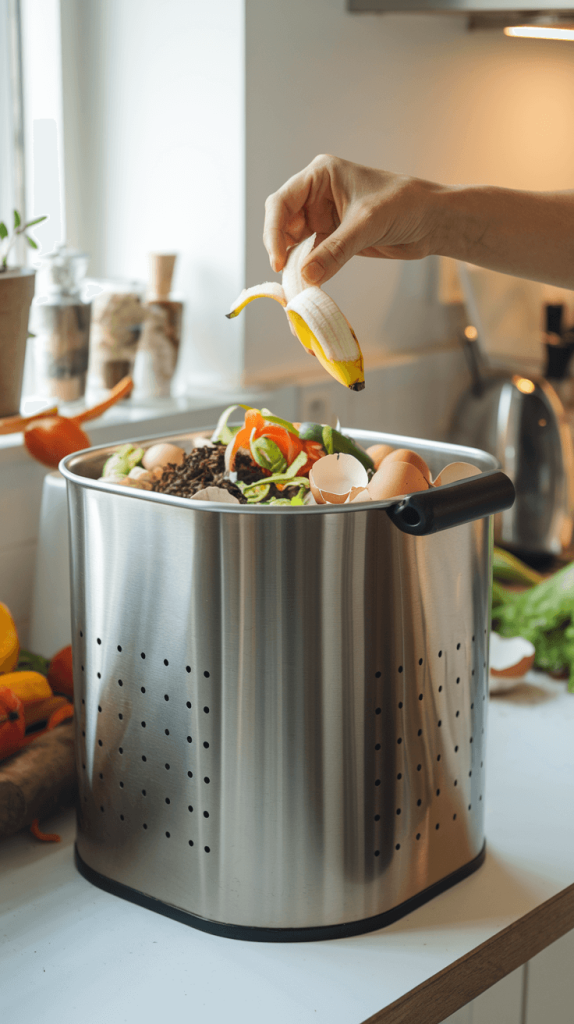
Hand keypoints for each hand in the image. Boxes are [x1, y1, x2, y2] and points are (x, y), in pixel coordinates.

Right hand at [263, 154, 445, 285]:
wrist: (431, 221)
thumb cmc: (404, 205)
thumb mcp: (367, 225)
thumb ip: (335, 250)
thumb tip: (306, 277)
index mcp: (320, 175)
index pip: (282, 202)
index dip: (274, 231)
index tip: (278, 260)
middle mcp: (317, 195)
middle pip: (283, 224)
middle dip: (282, 250)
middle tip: (287, 277)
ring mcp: (324, 217)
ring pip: (294, 242)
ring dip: (294, 264)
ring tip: (296, 285)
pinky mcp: (334, 238)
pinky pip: (311, 256)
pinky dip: (308, 271)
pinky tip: (308, 284)